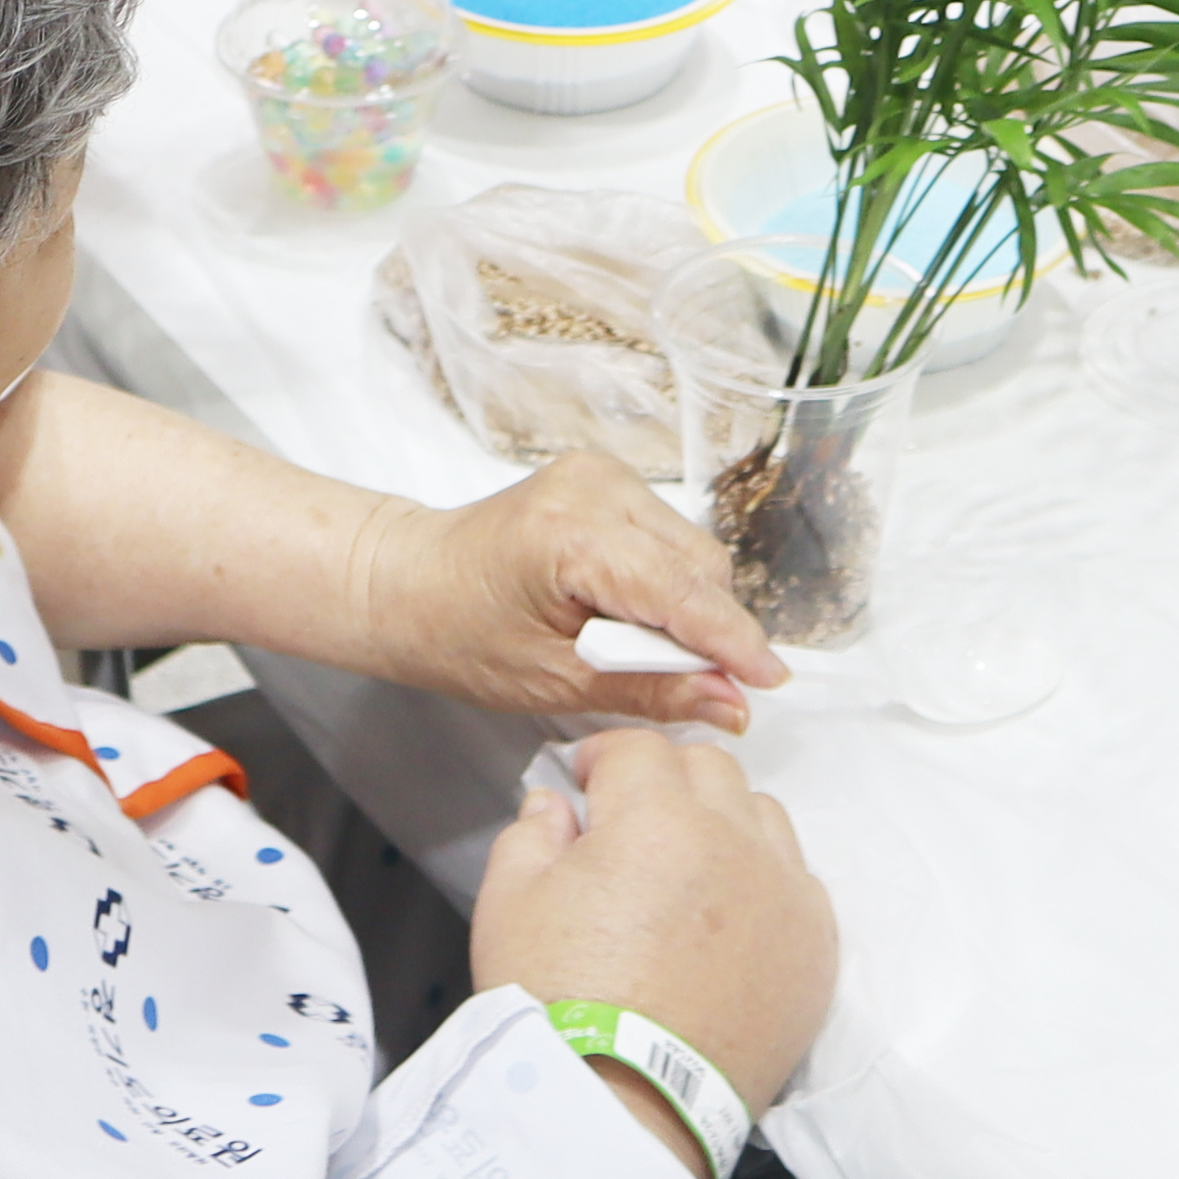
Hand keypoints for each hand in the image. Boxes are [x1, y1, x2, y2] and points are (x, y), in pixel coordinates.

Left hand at [343, 453, 786, 734]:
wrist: (408, 583)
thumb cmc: (461, 636)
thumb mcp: (556, 683)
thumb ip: (652, 690)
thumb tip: (732, 704)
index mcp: (574, 535)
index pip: (682, 591)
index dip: (733, 641)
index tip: (771, 683)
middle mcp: (595, 487)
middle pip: (698, 567)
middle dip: (706, 629)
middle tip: (688, 687)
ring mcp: (600, 474)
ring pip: (690, 550)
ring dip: (687, 604)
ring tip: (640, 649)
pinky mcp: (602, 477)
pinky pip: (666, 535)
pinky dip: (665, 580)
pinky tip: (629, 614)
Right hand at [468, 731, 833, 1143]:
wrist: (623, 1106)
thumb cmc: (559, 1004)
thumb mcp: (509, 902)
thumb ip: (532, 831)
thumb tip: (556, 806)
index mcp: (656, 817)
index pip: (638, 748)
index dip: (604, 758)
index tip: (587, 784)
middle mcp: (733, 842)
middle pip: (710, 769)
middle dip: (666, 780)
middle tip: (633, 820)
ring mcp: (784, 896)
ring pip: (762, 817)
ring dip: (723, 822)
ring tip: (685, 868)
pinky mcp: (813, 950)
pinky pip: (798, 882)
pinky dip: (765, 882)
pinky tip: (728, 917)